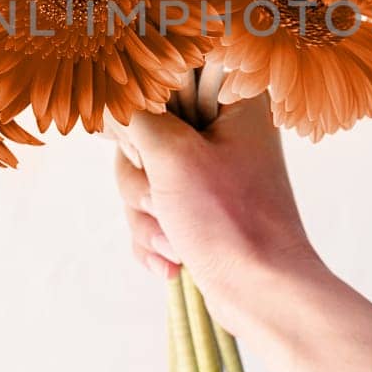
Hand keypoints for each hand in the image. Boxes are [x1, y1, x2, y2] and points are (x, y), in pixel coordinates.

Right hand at [112, 93, 324, 335]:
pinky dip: (155, 236)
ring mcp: (209, 172)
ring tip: (175, 241)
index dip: (143, 109)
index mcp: (233, 100)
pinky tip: (174, 260)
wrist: (261, 296)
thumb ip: (134, 114)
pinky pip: (152, 209)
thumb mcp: (172, 156)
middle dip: (144, 180)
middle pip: (144, 132)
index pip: (167, 75)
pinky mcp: (197, 207)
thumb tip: (110, 95)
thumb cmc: (231, 222)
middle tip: (163, 199)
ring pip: (142, 175)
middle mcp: (223, 130)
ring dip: (148, 216)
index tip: (143, 140)